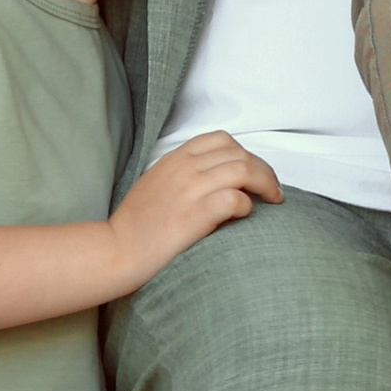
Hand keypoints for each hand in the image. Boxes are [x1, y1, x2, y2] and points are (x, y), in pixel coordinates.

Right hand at [104, 133, 281, 291]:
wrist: (117, 250)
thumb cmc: (138, 224)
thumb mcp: (158, 184)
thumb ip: (185, 174)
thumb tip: (220, 178)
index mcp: (175, 158)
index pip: (221, 140)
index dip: (246, 153)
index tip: (254, 172)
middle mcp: (184, 169)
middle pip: (239, 154)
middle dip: (264, 171)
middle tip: (273, 191)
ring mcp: (189, 190)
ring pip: (243, 170)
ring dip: (265, 184)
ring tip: (272, 201)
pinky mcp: (194, 215)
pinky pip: (234, 199)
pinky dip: (247, 205)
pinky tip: (245, 215)